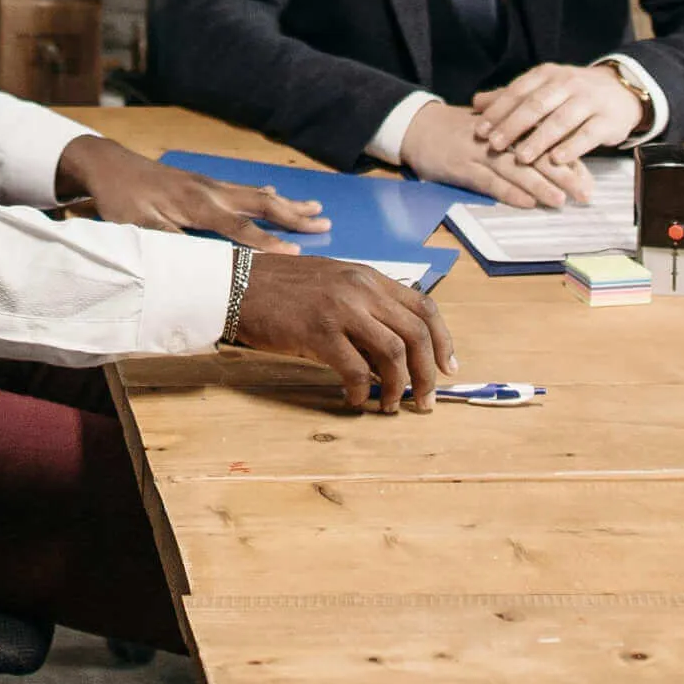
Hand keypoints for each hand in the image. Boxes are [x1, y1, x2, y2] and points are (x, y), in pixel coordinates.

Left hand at [55, 133, 324, 250]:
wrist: (106, 164)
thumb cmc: (120, 199)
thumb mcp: (138, 226)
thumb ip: (170, 243)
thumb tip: (198, 262)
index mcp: (197, 206)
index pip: (241, 229)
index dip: (269, 243)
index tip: (298, 255)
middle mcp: (210, 192)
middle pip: (261, 204)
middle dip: (294, 216)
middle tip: (327, 223)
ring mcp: (209, 184)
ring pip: (256, 194)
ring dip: (288, 203)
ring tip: (316, 210)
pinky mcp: (203, 183)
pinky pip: (243, 189)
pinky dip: (264, 194)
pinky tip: (274, 193)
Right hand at [225, 250, 452, 411]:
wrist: (235, 284)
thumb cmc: (281, 290)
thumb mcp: (331, 288)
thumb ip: (363, 312)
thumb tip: (390, 357)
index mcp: (367, 277)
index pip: (424, 308)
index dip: (443, 342)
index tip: (447, 368)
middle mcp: (360, 288)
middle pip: (416, 334)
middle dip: (427, 374)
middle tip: (425, 401)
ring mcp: (340, 308)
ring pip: (393, 353)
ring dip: (398, 387)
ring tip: (391, 406)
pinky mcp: (318, 331)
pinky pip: (355, 370)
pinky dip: (361, 391)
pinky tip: (353, 399)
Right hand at [400, 97, 585, 208]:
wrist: (417, 126)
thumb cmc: (459, 129)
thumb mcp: (491, 126)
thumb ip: (519, 137)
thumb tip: (554, 155)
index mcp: (508, 125)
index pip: (544, 139)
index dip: (567, 158)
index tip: (589, 177)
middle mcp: (497, 137)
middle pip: (535, 154)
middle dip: (563, 175)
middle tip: (585, 193)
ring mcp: (478, 152)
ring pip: (515, 169)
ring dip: (539, 185)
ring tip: (561, 200)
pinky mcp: (461, 167)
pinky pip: (488, 181)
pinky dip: (508, 192)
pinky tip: (526, 203)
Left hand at [471, 61, 644, 172]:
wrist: (621, 91)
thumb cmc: (573, 94)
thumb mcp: (543, 89)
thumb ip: (511, 97)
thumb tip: (476, 103)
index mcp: (547, 74)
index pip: (518, 91)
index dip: (498, 111)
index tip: (480, 130)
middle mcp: (567, 84)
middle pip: (536, 105)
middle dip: (513, 125)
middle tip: (495, 144)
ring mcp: (589, 100)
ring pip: (561, 120)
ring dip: (539, 139)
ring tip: (522, 157)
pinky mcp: (607, 119)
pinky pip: (588, 134)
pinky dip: (571, 147)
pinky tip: (557, 160)